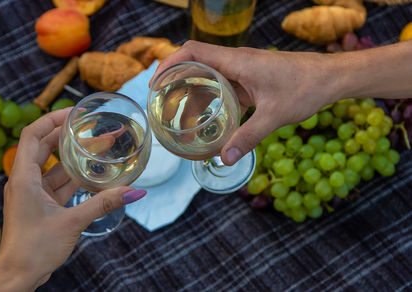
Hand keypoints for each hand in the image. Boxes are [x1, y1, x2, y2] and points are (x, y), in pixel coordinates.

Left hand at [0, 109, 145, 291]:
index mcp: (23, 177)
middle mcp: (25, 181)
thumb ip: (103, 203)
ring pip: (54, 167)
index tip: (75, 112)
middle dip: (69, 135)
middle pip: (45, 146)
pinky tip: (94, 174)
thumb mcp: (72, 222)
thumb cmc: (34, 249)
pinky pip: (58, 184)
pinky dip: (74, 178)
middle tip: (93, 127)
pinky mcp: (40, 205)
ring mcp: (32, 193)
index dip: (52, 119)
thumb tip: (133, 191)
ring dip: (75, 158)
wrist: (18, 275)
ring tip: (100, 147)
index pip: (33, 134)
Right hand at [152, 41, 340, 164]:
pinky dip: (212, 98)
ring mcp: (244, 69)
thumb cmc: (305, 88)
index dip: (169, 63)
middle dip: (175, 80)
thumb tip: (225, 159)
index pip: (192, 52)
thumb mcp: (274, 116)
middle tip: (162, 104)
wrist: (332, 77)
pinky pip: (224, 85)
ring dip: (193, 90)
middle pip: (195, 62)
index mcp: (237, 62)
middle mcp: (236, 61)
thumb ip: (248, 137)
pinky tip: (209, 117)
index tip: (156, 83)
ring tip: (179, 113)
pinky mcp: (251, 79)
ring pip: (209, 74)